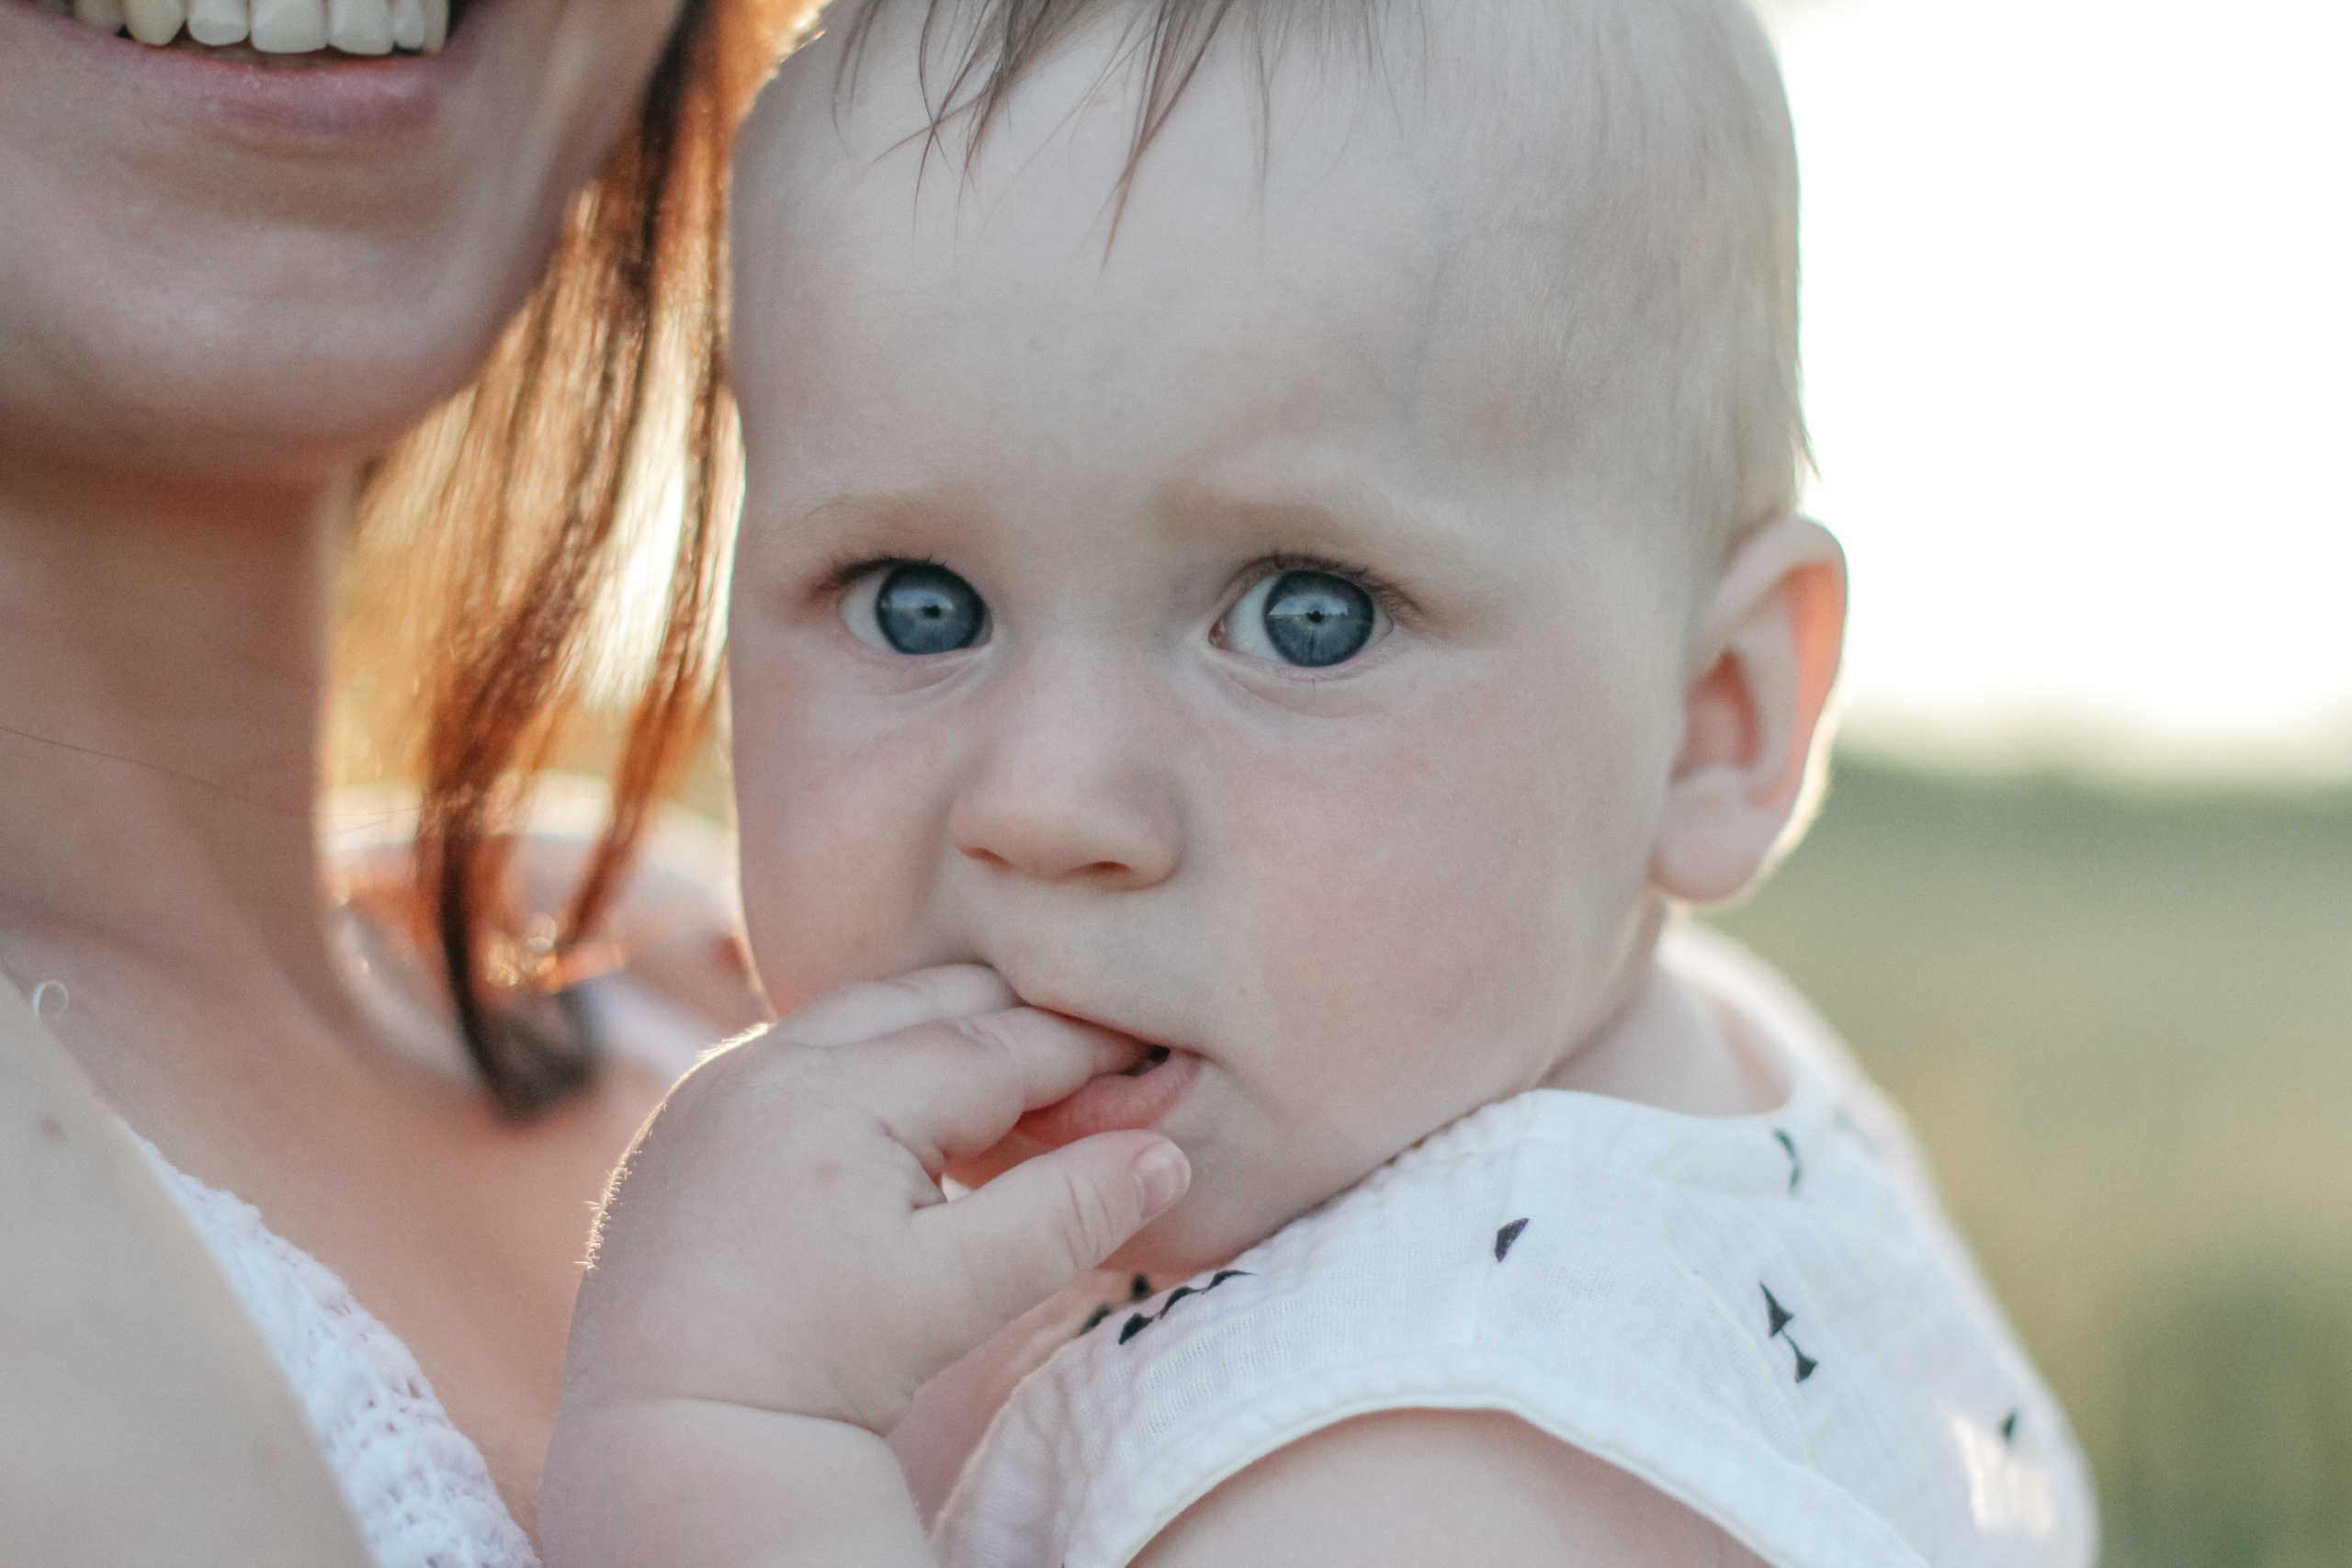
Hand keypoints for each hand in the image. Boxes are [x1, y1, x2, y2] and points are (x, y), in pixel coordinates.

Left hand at [544, 965, 1189, 1567]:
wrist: (668, 1434)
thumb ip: (1068, 1212)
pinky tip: (899, 1115)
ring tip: (1003, 1085)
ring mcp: (716, 1085)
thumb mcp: (960, 1294)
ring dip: (933, 1036)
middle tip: (1086, 1055)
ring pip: (857, 1017)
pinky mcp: (687, 1118)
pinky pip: (796, 1052)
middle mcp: (768, 1064)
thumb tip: (1165, 1152)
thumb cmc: (820, 1368)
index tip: (1143, 1048)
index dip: (1080, 1045)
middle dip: (1013, 1022)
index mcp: (841, 1095)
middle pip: (925, 1002)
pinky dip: (863, 1061)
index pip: (996, 1044)